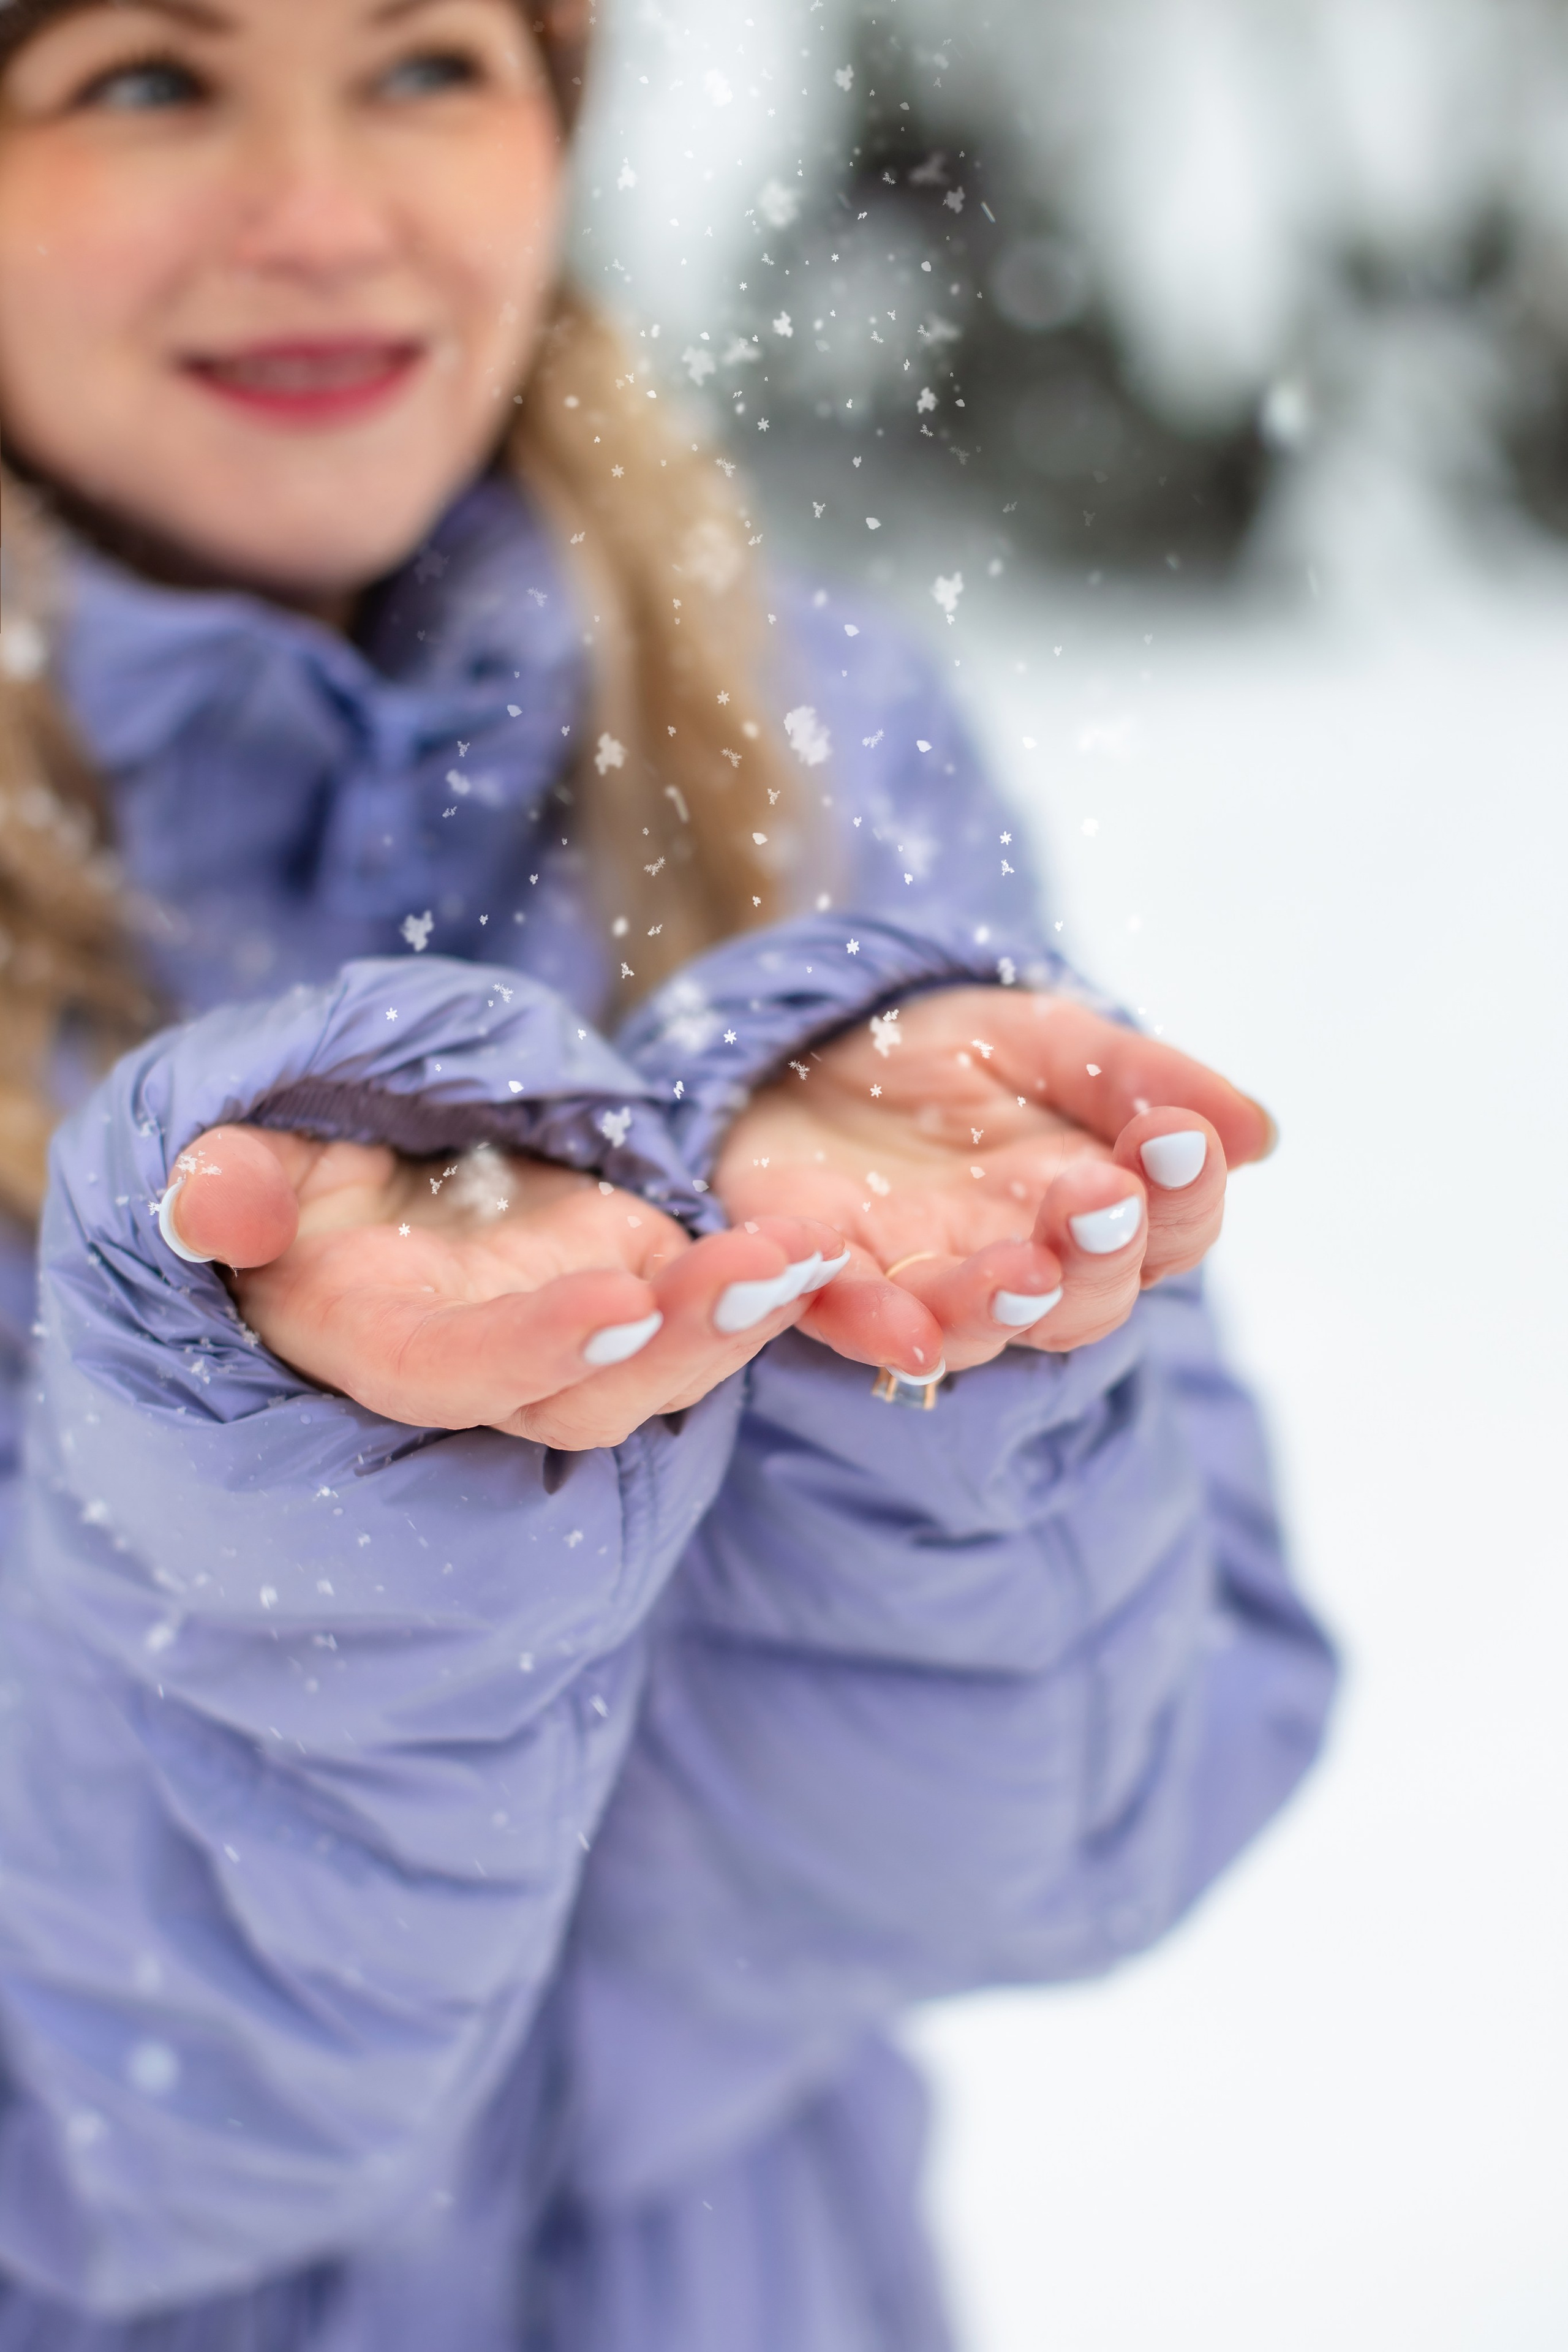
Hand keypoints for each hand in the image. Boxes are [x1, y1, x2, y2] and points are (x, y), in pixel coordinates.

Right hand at [162, 1128, 845, 1449]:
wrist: (361, 1163)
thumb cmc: (289, 1158)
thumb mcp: (243, 1147)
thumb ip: (231, 1180)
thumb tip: (215, 1211)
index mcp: (377, 1334)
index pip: (450, 1373)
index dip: (529, 1349)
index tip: (619, 1303)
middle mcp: (483, 1359)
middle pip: (586, 1398)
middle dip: (680, 1345)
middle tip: (765, 1269)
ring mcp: (564, 1332)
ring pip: (660, 1369)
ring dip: (740, 1319)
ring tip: (810, 1252)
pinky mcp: (627, 1288)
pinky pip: (704, 1310)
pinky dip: (764, 1286)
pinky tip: (822, 1245)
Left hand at [714, 987, 1274, 1375]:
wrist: (802, 1049)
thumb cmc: (940, 1055)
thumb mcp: (1044, 1037)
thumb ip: (1135, 1077)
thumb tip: (1256, 1131)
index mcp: (1090, 1208)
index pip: (1168, 1230)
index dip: (1184, 1196)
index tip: (1181, 1142)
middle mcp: (1018, 1267)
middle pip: (1083, 1301)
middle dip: (1096, 1254)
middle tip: (1096, 1195)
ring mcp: (918, 1285)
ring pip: (972, 1329)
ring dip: (995, 1305)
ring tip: (1019, 1270)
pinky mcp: (819, 1283)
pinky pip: (841, 1318)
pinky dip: (863, 1323)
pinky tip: (883, 1316)